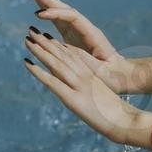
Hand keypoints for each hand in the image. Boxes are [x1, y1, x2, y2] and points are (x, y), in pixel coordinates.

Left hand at [23, 29, 145, 143]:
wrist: (124, 122)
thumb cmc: (116, 114)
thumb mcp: (101, 98)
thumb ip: (91, 92)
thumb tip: (81, 94)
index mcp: (90, 76)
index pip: (71, 55)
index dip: (57, 44)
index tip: (46, 35)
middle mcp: (83, 77)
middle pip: (62, 55)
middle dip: (45, 42)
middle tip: (31, 29)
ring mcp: (77, 86)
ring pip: (55, 64)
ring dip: (39, 51)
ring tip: (27, 39)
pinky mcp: (72, 98)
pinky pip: (52, 82)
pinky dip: (38, 72)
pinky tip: (27, 63)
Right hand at [29, 0, 134, 92]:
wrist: (119, 74)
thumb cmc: (111, 74)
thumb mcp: (100, 70)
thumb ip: (85, 60)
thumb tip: (67, 49)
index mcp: (92, 34)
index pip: (72, 17)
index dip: (55, 14)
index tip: (38, 15)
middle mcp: (84, 28)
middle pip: (66, 9)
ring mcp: (77, 30)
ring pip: (61, 11)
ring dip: (48, 0)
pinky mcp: (71, 35)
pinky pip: (58, 20)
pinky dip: (48, 11)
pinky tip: (39, 5)